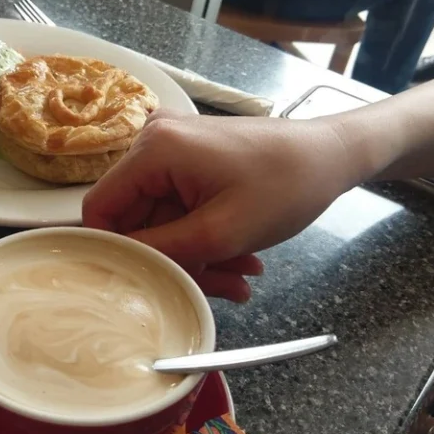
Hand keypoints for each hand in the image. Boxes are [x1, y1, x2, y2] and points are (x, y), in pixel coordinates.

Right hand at [82, 110, 359, 300]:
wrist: (332, 154)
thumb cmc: (285, 186)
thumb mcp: (220, 232)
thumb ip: (161, 251)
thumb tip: (119, 266)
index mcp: (154, 150)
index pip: (101, 208)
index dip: (117, 250)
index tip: (145, 281)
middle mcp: (155, 144)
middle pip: (137, 219)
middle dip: (173, 259)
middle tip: (211, 290)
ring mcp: (175, 153)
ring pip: (163, 222)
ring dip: (197, 256)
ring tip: (238, 280)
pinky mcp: (191, 163)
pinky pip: (182, 211)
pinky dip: (205, 239)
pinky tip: (240, 262)